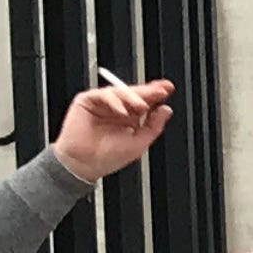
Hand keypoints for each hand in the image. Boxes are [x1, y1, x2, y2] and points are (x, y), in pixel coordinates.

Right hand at [51, 79, 173, 181]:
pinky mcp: (87, 101)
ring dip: (132, 97)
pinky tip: (121, 110)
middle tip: (160, 91)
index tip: (168, 88)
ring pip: (119, 92)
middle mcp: (117, 109)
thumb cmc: (109, 157)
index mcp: (130, 118)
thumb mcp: (139, 143)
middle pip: (133, 94)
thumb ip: (154, 126)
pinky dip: (114, 100)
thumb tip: (166, 110)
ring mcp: (102, 104)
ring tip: (142, 106)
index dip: (155, 94)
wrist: (85, 164)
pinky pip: (102, 94)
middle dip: (147, 90)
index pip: (145, 101)